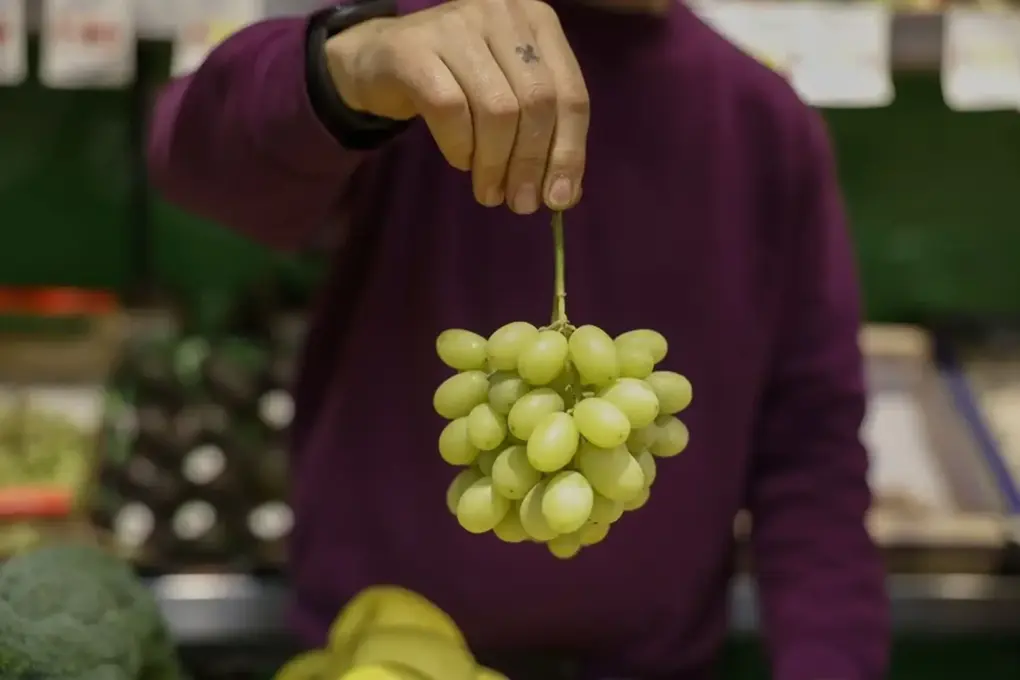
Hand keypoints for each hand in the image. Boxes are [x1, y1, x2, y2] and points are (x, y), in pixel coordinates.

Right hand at [325, 0, 588, 213]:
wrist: (378, 58)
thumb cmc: (456, 79)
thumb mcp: (508, 95)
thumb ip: (541, 134)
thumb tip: (564, 195)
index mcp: (538, 20)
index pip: (571, 93)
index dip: (569, 152)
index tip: (559, 198)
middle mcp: (502, 12)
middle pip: (537, 102)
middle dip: (531, 163)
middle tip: (520, 203)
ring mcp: (457, 25)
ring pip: (498, 110)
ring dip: (496, 164)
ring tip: (489, 192)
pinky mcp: (415, 50)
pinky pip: (451, 111)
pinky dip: (461, 148)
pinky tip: (461, 162)